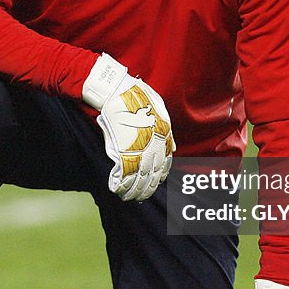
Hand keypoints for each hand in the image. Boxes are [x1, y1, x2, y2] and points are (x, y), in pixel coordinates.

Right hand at [82, 53, 174, 201]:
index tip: (156, 182)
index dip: (159, 176)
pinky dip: (121, 185)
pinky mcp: (121, 151)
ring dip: (134, 190)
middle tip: (142, 196)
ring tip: (130, 197)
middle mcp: (153, 146)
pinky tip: (118, 191)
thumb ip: (166, 129)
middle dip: (147, 187)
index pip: (165, 163)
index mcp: (163, 136)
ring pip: (139, 178)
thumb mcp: (159, 109)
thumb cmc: (136, 96)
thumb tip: (173, 147)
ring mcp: (137, 149)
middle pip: (153, 174)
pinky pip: (123, 174)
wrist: (116, 91)